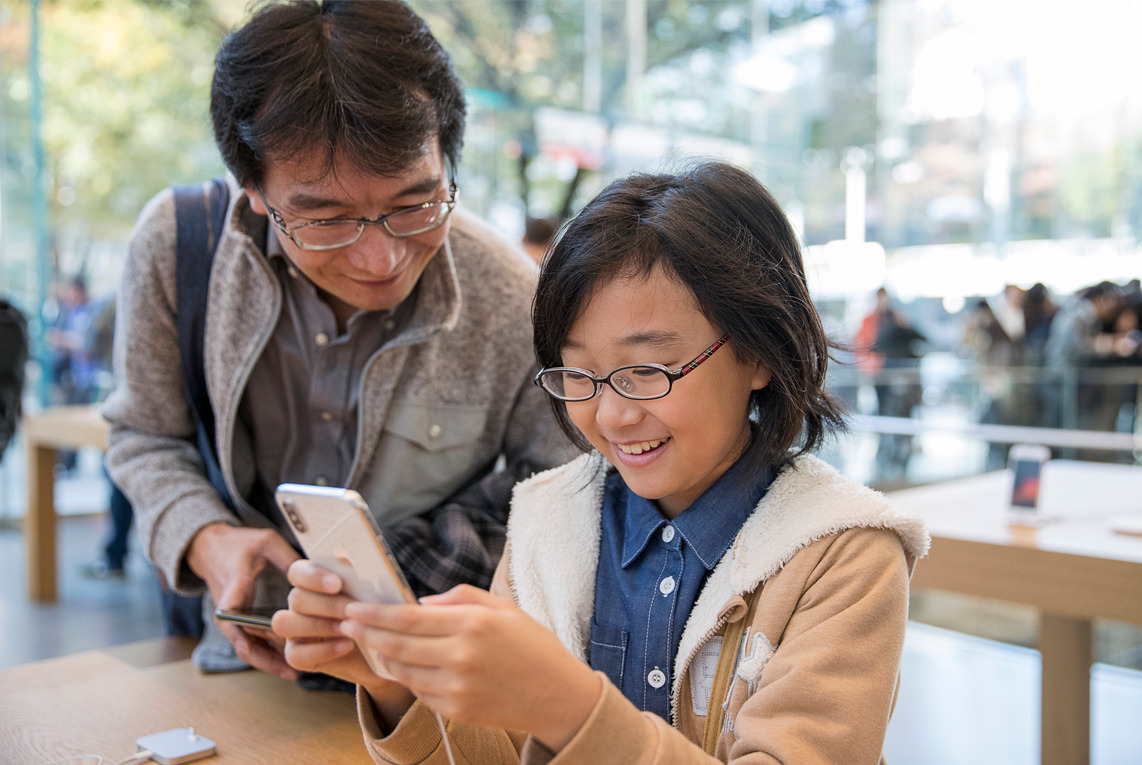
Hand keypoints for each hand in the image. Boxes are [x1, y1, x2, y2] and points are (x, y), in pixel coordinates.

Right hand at [186, 522, 300, 679]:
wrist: (212, 549)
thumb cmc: (241, 544)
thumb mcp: (266, 543)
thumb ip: (292, 560)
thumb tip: (326, 580)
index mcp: (231, 591)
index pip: (238, 614)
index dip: (260, 628)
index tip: (284, 639)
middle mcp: (229, 615)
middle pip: (247, 646)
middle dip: (272, 659)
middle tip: (300, 667)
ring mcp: (234, 622)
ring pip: (252, 653)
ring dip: (274, 663)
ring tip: (301, 672)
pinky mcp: (241, 625)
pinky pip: (256, 648)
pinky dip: (274, 657)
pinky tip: (297, 665)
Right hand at [276, 561, 414, 723]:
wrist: (383, 649)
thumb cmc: (376, 615)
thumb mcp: (375, 596)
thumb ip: (363, 581)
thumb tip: (360, 566)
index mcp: (312, 581)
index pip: (298, 572)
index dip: (313, 576)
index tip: (337, 583)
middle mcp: (299, 603)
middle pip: (296, 598)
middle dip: (327, 605)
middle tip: (351, 611)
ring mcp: (294, 630)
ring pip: (285, 623)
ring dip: (318, 626)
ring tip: (347, 629)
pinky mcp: (295, 654)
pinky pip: (295, 655)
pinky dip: (322, 650)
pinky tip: (347, 645)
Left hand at [342, 585, 599, 750]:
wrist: (557, 695)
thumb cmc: (532, 646)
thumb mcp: (503, 608)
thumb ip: (460, 598)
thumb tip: (419, 604)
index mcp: (472, 625)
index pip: (408, 618)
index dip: (374, 614)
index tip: (354, 607)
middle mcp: (461, 657)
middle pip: (396, 645)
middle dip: (365, 633)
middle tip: (346, 622)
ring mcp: (457, 688)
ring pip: (402, 671)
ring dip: (382, 656)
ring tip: (373, 644)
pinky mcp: (456, 711)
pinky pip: (420, 692)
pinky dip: (410, 677)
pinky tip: (408, 666)